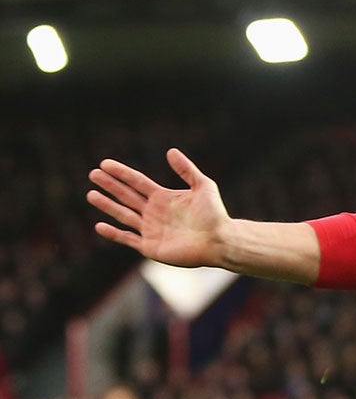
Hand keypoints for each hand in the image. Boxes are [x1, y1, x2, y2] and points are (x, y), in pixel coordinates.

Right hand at [88, 150, 233, 268]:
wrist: (220, 241)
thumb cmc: (215, 215)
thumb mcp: (203, 186)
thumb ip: (187, 169)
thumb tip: (170, 151)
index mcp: (164, 198)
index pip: (137, 182)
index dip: (121, 173)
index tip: (104, 163)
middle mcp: (154, 212)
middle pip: (127, 196)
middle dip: (110, 185)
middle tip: (93, 174)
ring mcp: (151, 230)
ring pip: (123, 215)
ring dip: (107, 205)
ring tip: (91, 194)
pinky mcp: (151, 247)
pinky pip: (128, 239)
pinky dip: (113, 234)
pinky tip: (99, 225)